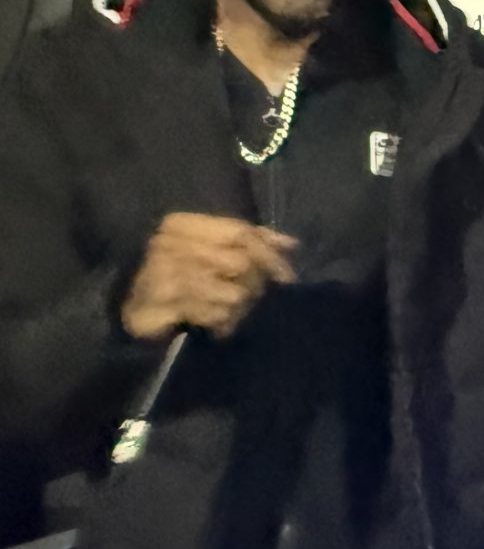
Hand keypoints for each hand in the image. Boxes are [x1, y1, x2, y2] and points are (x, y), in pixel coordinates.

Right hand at [121, 212, 296, 340]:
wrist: (128, 309)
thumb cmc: (177, 276)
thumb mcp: (210, 252)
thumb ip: (249, 241)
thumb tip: (290, 243)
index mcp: (181, 224)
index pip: (240, 232)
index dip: (269, 253)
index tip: (287, 276)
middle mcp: (169, 242)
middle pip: (240, 263)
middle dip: (252, 285)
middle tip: (247, 298)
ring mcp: (162, 272)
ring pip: (231, 292)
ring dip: (236, 308)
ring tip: (228, 312)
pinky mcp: (162, 303)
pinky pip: (212, 313)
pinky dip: (220, 320)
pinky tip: (216, 324)